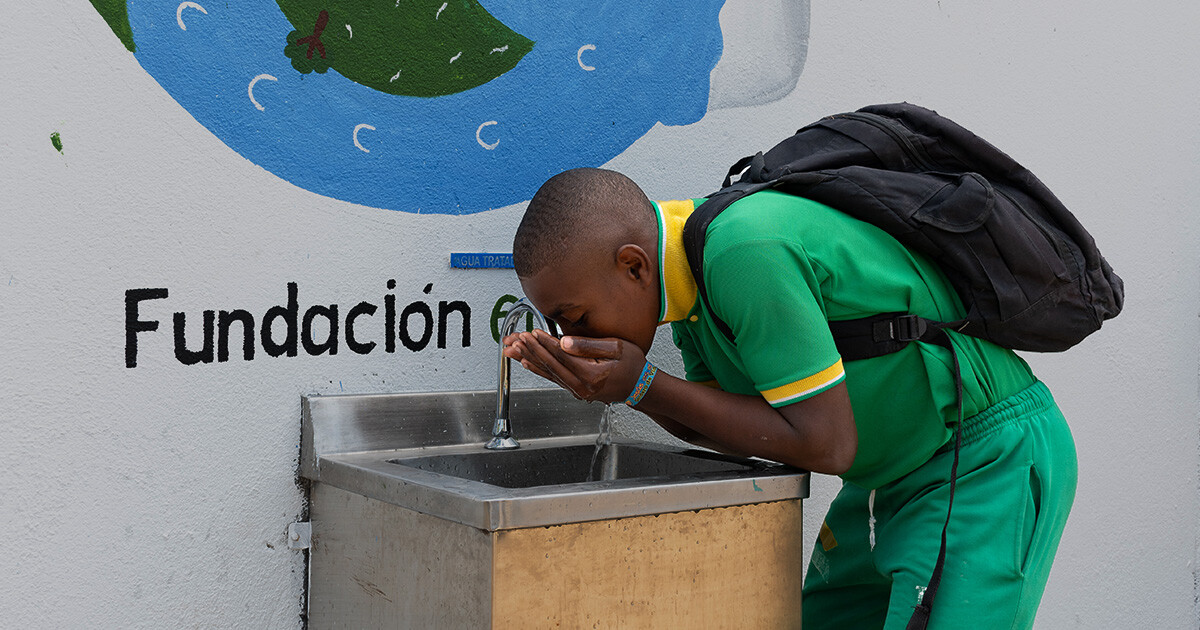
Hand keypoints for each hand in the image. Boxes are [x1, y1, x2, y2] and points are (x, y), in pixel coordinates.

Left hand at [502, 329, 645, 402]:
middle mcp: (581, 386)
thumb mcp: (618, 348)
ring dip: (529, 359)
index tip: (532, 331)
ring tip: (514, 349)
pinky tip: (527, 363)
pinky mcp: (576, 390)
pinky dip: (538, 370)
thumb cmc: (633, 365)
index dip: (545, 342)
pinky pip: (553, 379)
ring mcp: (577, 390)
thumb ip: (589, 346)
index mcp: (590, 374)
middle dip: (531, 350)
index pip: (561, 355)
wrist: (641, 386)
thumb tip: (564, 341)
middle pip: (550, 364)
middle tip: (516, 338)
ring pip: (548, 372)